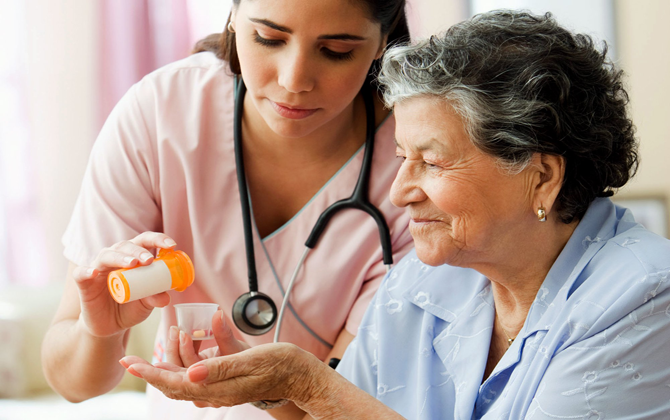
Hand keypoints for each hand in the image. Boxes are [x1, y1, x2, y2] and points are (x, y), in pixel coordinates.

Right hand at [73, 231, 175, 337]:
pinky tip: (93, 273)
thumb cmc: (129, 307)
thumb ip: (155, 298)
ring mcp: (99, 269)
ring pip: (107, 255)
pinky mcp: (84, 283)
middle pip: (126, 246)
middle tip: (149, 260)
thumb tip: (166, 297)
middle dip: (139, 250)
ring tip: (132, 263)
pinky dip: (85, 271)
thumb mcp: (146, 304)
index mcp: (134, 258)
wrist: (110, 326)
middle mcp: (116, 258)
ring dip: (120, 257)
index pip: (145, 242)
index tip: (171, 245)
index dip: (157, 239)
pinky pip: (81, 274)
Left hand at [121, 343, 322, 408]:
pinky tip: (183, 352)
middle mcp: (215, 394)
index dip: (150, 373)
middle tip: (131, 360)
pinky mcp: (225, 386)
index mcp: (218, 388)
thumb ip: (220, 366)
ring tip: (162, 345)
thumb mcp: (251, 360)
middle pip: (173, 386)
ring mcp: (220, 392)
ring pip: (183, 383)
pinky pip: (196, 380)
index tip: (130, 364)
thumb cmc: (279, 364)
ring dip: (169, 365)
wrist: (299, 376)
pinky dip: (183, 367)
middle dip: (151, 372)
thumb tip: (190, 373)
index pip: (175, 382)